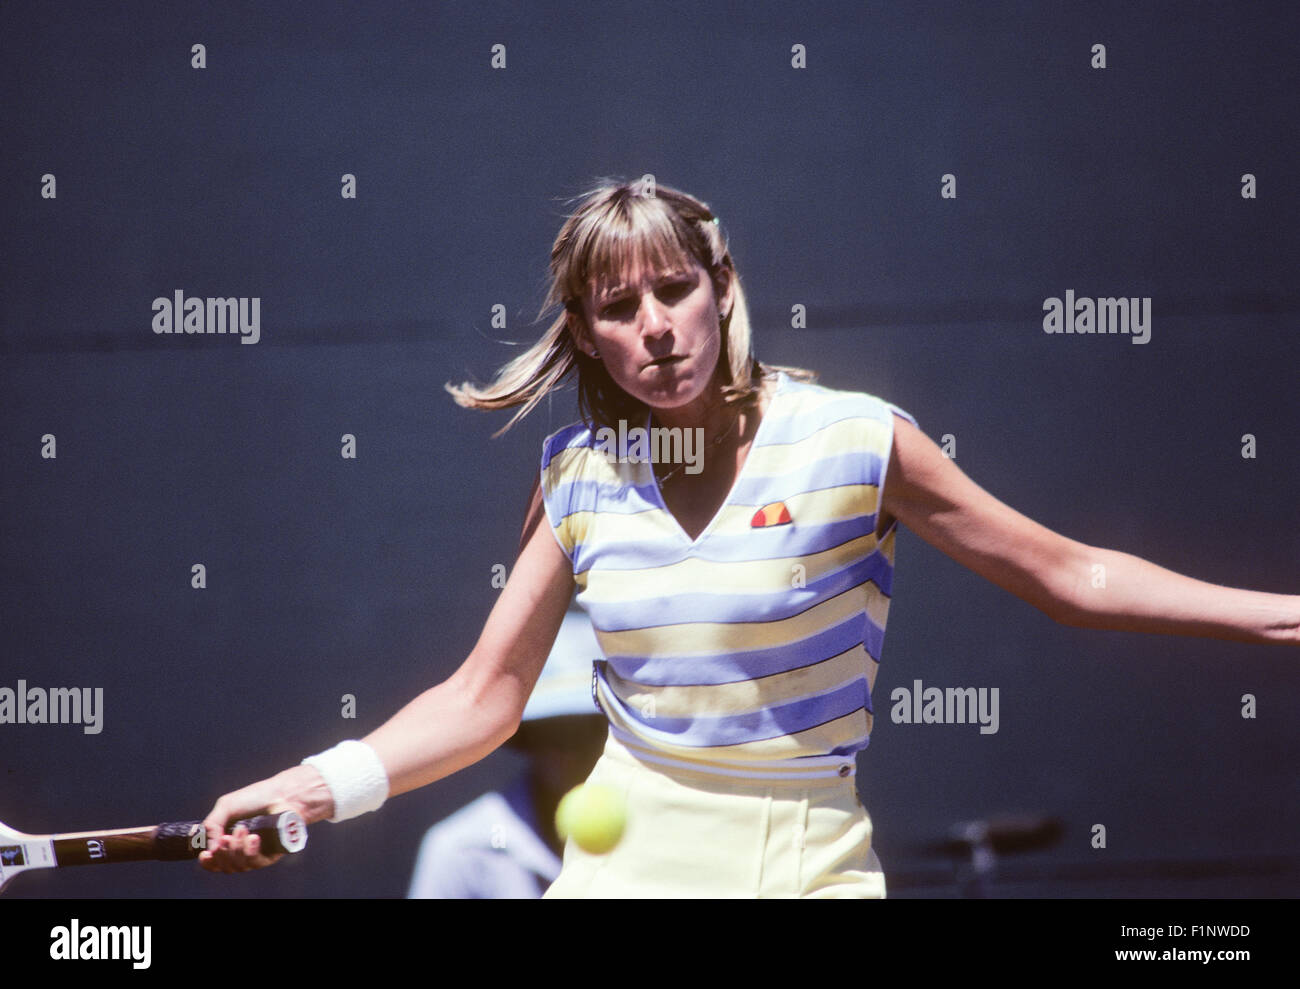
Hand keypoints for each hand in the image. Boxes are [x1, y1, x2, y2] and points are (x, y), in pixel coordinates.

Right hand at [199, 765, 333, 873]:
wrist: (282, 794)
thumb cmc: (256, 797)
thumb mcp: (226, 807)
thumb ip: (212, 825)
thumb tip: (209, 850)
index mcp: (227, 839)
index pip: (213, 860)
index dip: (207, 862)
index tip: (205, 854)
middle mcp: (240, 849)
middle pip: (224, 866)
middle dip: (222, 854)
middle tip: (227, 838)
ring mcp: (255, 853)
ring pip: (238, 866)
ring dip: (236, 850)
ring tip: (243, 830)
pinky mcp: (270, 855)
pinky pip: (256, 863)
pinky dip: (250, 851)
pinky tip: (254, 837)